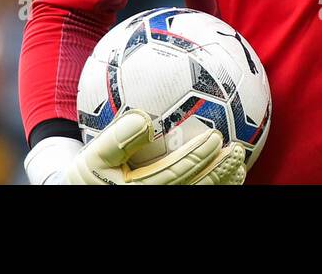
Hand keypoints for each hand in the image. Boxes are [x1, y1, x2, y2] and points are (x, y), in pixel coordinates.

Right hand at [24, 109, 246, 184]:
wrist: (80, 194)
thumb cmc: (89, 174)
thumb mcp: (92, 157)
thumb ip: (117, 139)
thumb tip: (144, 118)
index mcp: (138, 191)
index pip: (174, 175)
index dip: (197, 157)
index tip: (216, 137)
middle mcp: (153, 200)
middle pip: (193, 190)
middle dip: (218, 171)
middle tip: (236, 151)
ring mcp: (160, 204)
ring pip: (199, 197)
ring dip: (222, 182)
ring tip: (240, 165)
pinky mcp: (161, 199)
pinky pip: (194, 196)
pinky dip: (216, 188)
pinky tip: (231, 176)